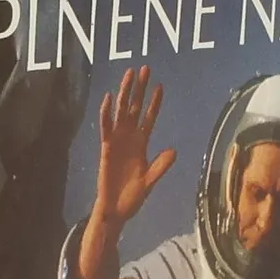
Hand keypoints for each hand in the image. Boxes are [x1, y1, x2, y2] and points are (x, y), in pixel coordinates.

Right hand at [95, 66, 176, 232]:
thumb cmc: (132, 196)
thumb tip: (174, 151)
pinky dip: (106, 113)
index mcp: (141, 144)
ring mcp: (117, 142)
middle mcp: (129, 138)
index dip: (154, 103)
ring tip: (129, 75)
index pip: (149, 118)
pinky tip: (109, 98)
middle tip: (144, 68)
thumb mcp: (150, 181)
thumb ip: (161, 166)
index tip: (160, 86)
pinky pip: (106, 128)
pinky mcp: (106, 148)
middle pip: (134, 108)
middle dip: (139, 89)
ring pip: (121, 112)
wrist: (116, 210)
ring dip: (124, 93)